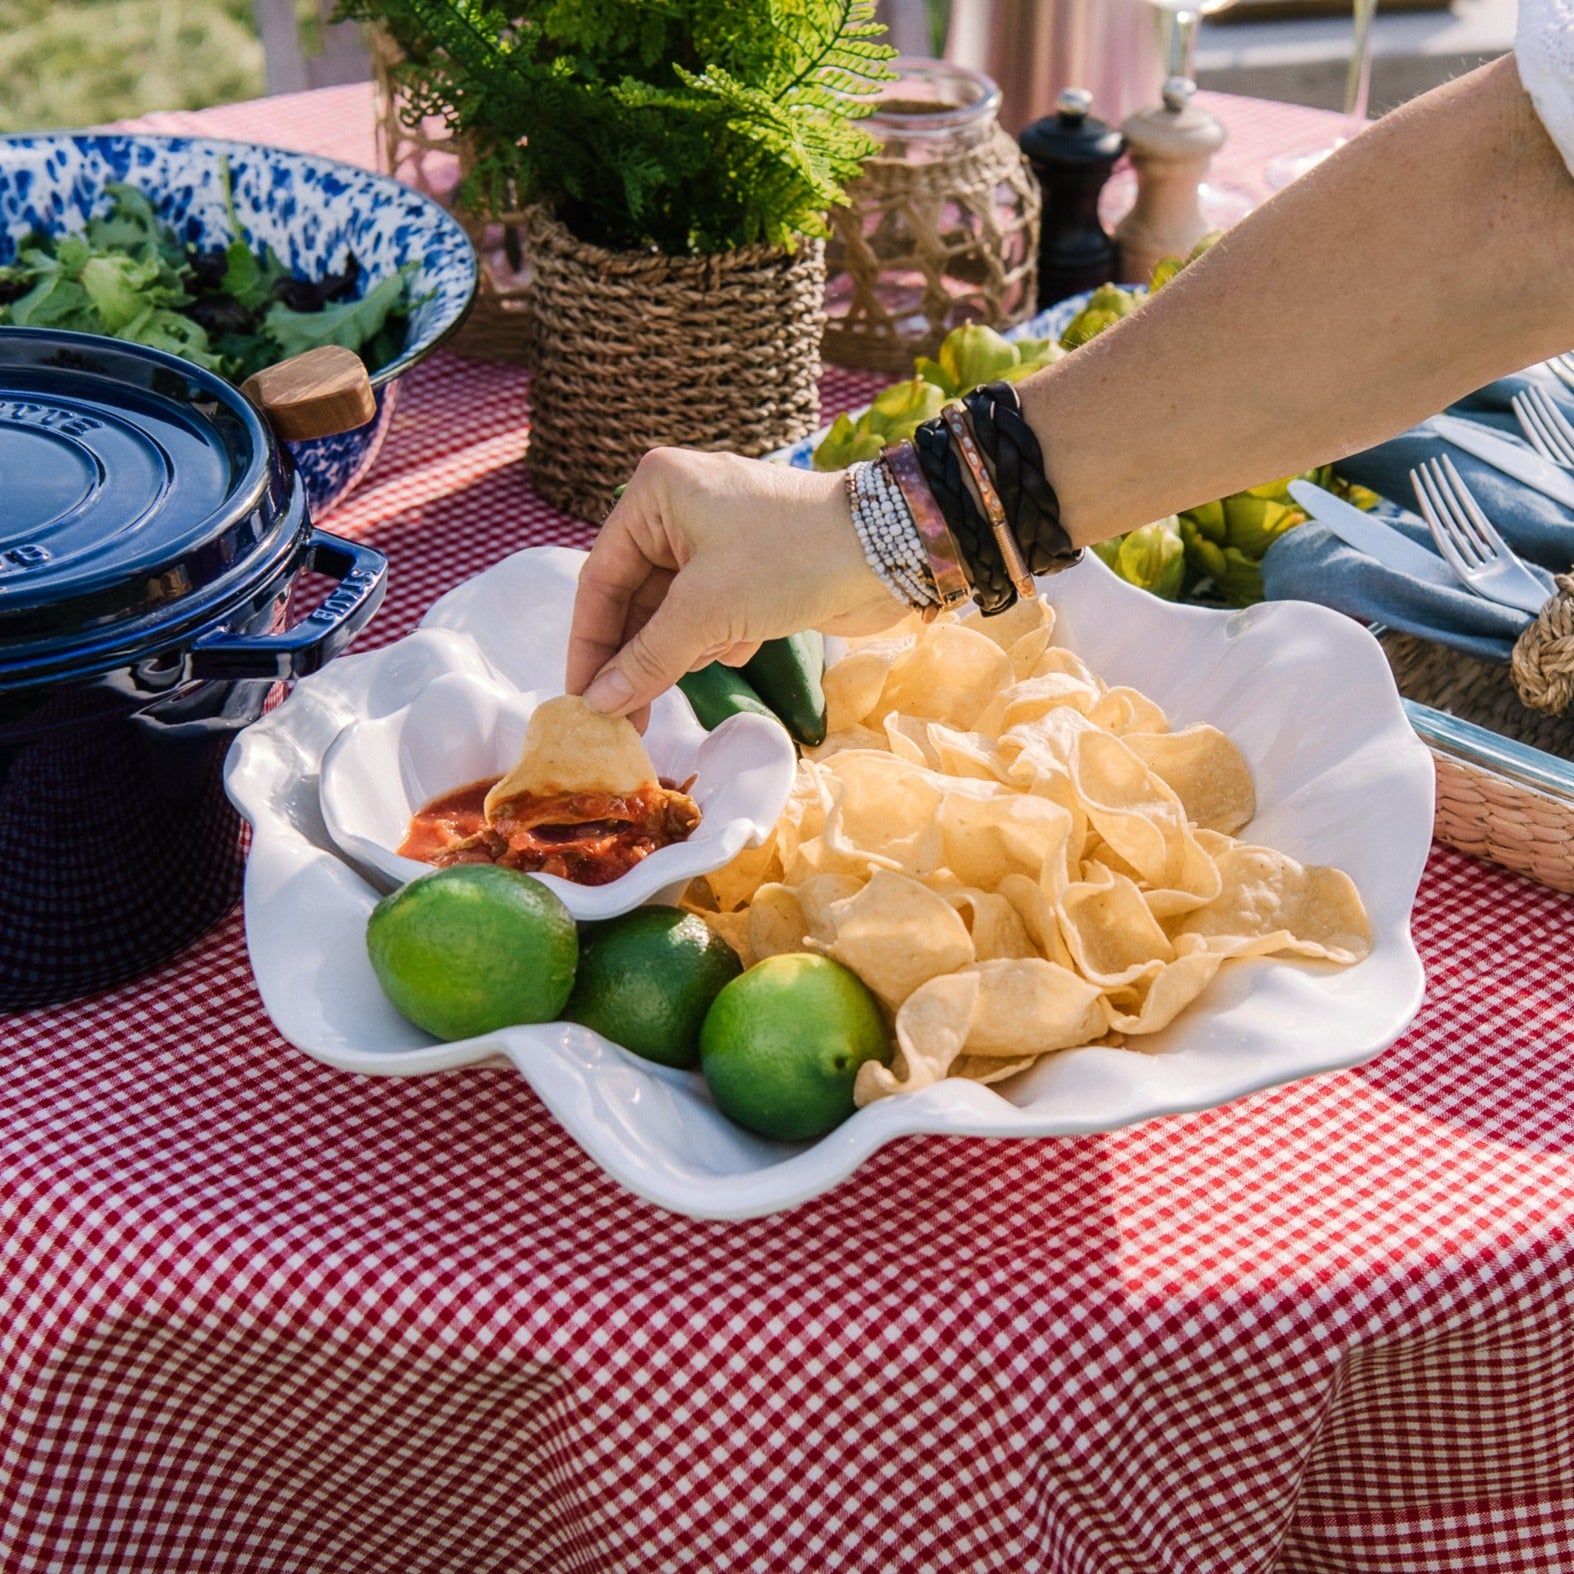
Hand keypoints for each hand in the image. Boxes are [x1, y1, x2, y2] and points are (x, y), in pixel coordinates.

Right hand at [566, 447, 906, 720]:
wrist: (889, 552)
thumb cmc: (789, 559)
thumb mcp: (705, 612)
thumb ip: (647, 659)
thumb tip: (599, 703)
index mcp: (655, 493)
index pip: (600, 579)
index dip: (590, 645)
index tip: (581, 700)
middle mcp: (680, 507)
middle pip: (635, 599)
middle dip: (637, 658)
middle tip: (623, 721)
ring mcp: (717, 537)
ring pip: (674, 612)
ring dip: (683, 650)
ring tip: (698, 671)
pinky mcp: (751, 568)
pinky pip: (711, 614)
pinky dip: (719, 638)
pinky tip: (742, 645)